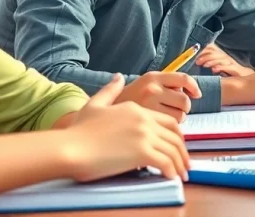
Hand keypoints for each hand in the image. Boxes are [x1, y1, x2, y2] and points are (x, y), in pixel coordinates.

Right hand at [65, 74, 189, 181]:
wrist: (70, 147)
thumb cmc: (78, 130)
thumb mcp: (95, 104)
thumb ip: (110, 90)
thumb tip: (118, 77)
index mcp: (137, 109)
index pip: (168, 120)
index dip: (177, 135)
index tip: (178, 147)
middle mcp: (144, 119)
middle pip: (176, 135)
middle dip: (183, 150)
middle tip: (184, 163)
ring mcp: (144, 135)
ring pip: (173, 149)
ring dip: (180, 163)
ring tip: (181, 174)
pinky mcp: (141, 152)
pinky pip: (165, 162)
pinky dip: (171, 171)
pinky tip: (171, 177)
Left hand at [195, 43, 252, 76]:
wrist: (246, 77)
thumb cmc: (229, 73)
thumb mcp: (218, 67)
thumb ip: (209, 64)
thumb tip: (196, 64)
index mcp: (220, 56)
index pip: (211, 49)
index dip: (202, 51)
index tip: (194, 56)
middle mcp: (225, 57)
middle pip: (214, 53)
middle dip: (205, 56)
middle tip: (197, 62)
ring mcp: (231, 62)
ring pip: (220, 59)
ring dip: (211, 61)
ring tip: (204, 65)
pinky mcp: (236, 69)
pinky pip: (228, 67)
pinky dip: (220, 67)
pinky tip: (214, 70)